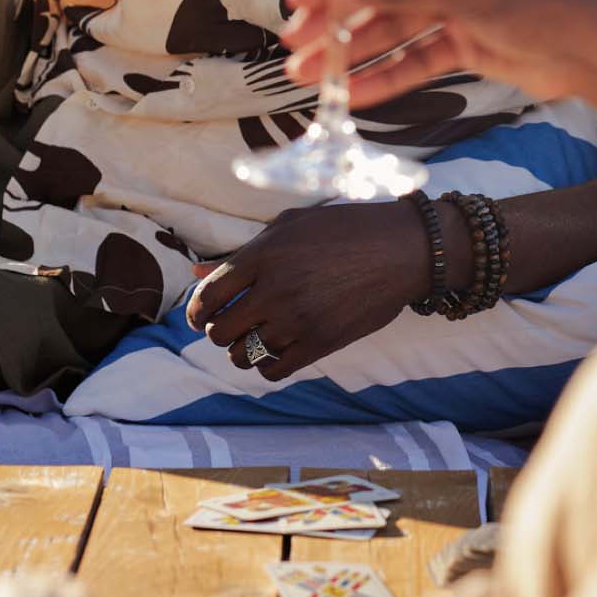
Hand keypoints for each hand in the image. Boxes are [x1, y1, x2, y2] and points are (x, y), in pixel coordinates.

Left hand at [184, 201, 428, 380]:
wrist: (401, 249)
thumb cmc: (344, 229)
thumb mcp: (290, 225)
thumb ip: (242, 251)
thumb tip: (196, 276)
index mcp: (264, 254)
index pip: (207, 297)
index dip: (195, 312)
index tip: (200, 317)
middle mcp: (276, 289)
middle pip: (219, 332)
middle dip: (218, 331)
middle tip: (232, 324)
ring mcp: (298, 319)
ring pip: (241, 356)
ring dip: (241, 350)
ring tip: (254, 337)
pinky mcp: (320, 342)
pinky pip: (273, 370)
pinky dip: (266, 365)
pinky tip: (275, 349)